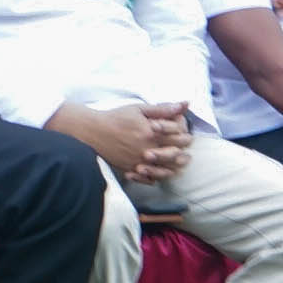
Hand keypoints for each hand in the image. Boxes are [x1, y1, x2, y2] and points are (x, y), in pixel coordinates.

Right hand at [53, 103, 190, 185]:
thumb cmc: (117, 117)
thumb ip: (162, 109)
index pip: (177, 138)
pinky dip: (158, 177)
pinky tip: (162, 173)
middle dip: (184, 154)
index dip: (186, 137)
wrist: (94, 131)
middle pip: (174, 156)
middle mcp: (147, 149)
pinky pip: (149, 178)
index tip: (188, 136)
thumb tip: (184, 104)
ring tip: (179, 165)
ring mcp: (139, 161)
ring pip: (164, 170)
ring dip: (174, 168)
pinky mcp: (131, 169)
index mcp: (151, 132)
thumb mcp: (139, 109)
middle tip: (187, 154)